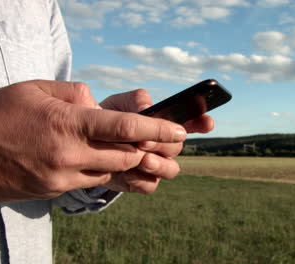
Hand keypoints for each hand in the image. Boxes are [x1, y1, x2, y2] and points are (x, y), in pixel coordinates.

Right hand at [0, 80, 185, 201]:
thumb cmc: (0, 113)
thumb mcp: (37, 89)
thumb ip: (76, 94)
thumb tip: (99, 104)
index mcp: (69, 123)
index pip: (126, 128)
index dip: (157, 130)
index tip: (179, 131)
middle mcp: (71, 154)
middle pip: (127, 157)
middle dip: (148, 151)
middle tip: (162, 143)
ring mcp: (63, 177)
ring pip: (112, 173)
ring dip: (127, 163)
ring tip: (136, 154)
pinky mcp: (54, 191)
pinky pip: (90, 183)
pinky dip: (102, 172)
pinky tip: (102, 164)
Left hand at [99, 89, 213, 192]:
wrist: (86, 143)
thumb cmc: (107, 119)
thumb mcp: (118, 104)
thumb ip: (134, 101)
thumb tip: (146, 107)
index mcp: (164, 124)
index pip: (192, 122)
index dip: (202, 122)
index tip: (208, 122)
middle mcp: (165, 145)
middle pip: (177, 147)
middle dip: (163, 143)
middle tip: (144, 141)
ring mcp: (156, 165)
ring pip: (171, 170)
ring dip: (159, 165)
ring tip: (143, 159)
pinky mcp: (142, 182)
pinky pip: (150, 185)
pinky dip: (140, 180)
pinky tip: (126, 174)